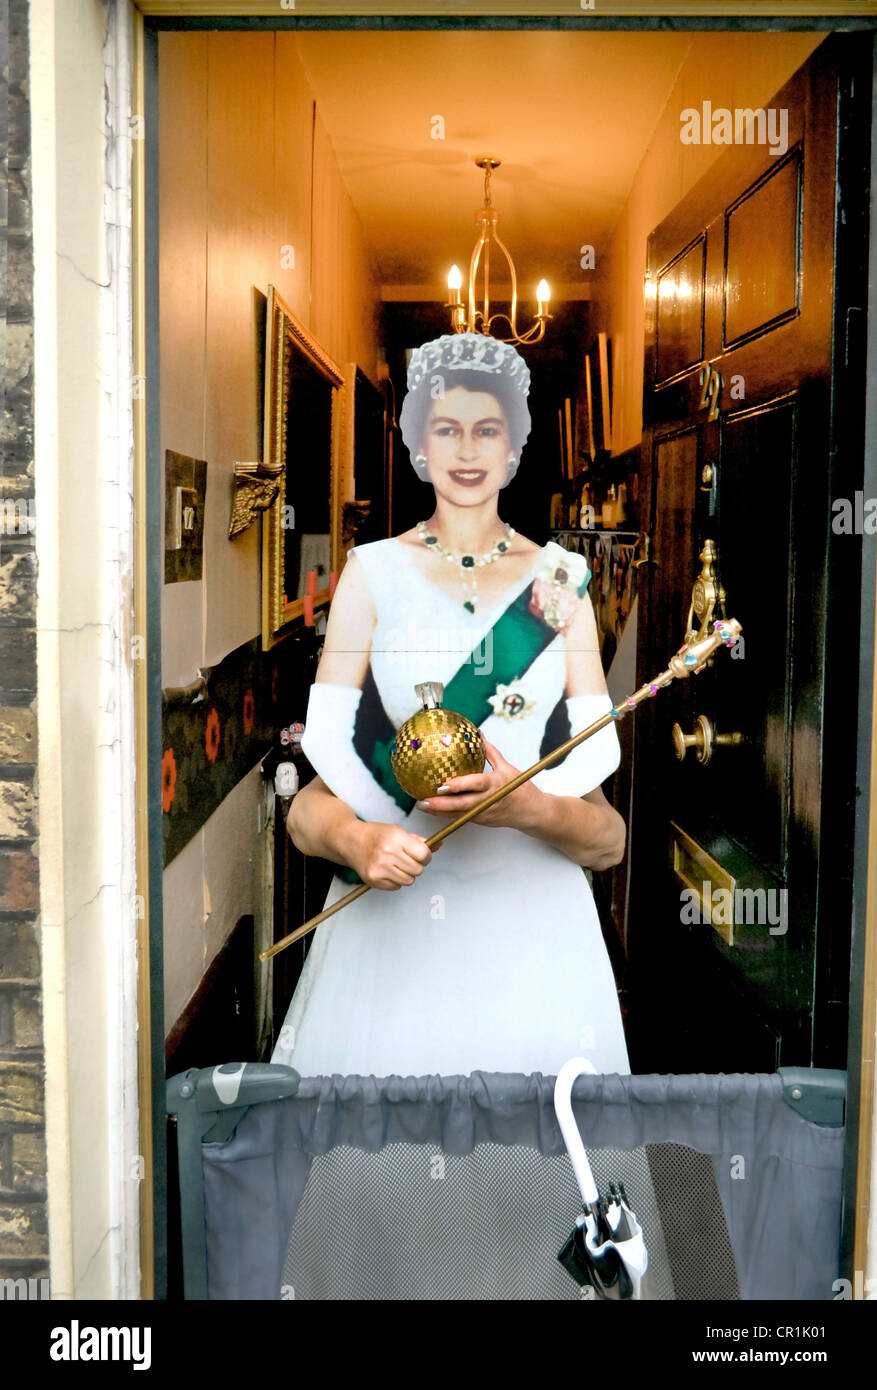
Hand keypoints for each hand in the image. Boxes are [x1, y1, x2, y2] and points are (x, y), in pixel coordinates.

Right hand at [347, 821, 435, 890]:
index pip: (424, 854)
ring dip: (406, 874)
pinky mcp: (373, 879)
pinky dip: (395, 881)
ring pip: (409, 881)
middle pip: (418, 870)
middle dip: (416, 866)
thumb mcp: (397, 831)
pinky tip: (387, 870)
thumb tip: (438, 845)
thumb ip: (417, 840)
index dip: (426, 856)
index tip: (422, 855)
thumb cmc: (375, 835)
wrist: (351, 841)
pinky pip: (396, 887)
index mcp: (396, 838)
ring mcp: (380, 868)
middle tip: (407, 860)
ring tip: (396, 865)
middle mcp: (387, 853)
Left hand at [415, 738, 543, 830]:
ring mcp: (484, 813)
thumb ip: (490, 752)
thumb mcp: (507, 767)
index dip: (459, 785)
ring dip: (439, 811)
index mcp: (496, 784)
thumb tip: (478, 734)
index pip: (476, 785)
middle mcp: (489, 800)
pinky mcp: (481, 820)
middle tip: (423, 800)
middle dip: (442, 804)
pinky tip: (431, 809)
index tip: (443, 784)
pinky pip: (461, 817)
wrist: (531, 812)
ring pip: (459, 814)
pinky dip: (446, 814)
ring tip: (421, 805)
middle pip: (462, 804)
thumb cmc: (521, 788)